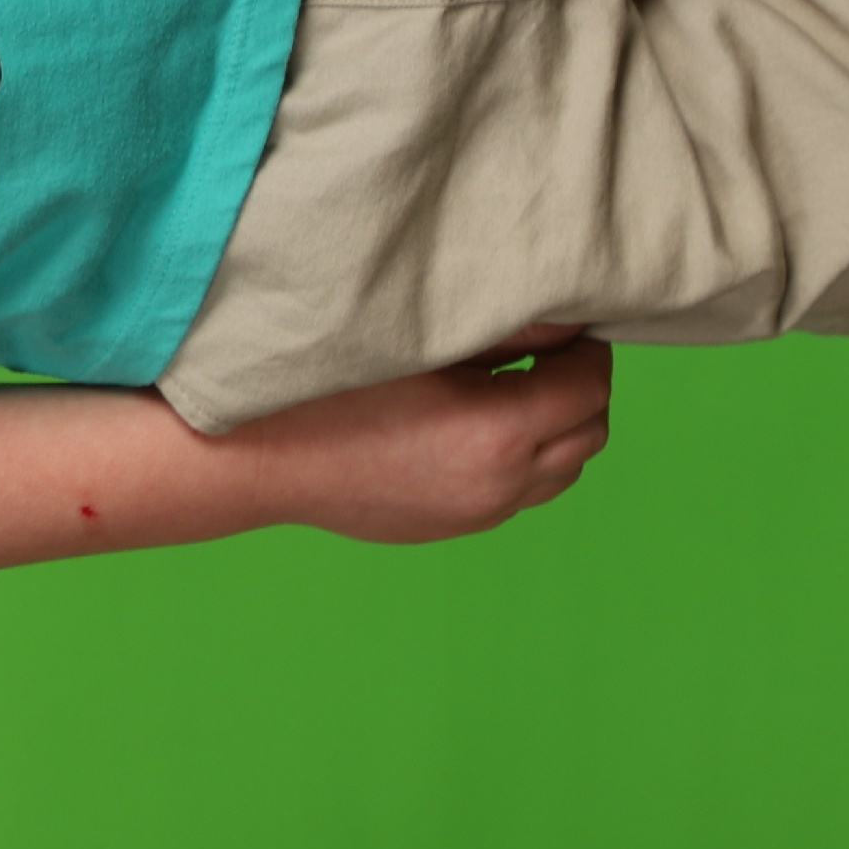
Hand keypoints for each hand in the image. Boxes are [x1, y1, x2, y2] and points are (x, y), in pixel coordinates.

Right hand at [229, 334, 615, 543]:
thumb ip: (504, 332)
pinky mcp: (455, 528)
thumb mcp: (420, 344)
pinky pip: (521, 495)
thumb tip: (565, 320)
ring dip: (556, 430)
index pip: (590, 386)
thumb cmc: (324, 389)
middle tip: (546, 354)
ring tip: (514, 391)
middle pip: (591, 434)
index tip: (564, 326)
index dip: (586, 349)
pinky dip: (522, 461)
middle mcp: (501, 482)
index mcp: (497, 430)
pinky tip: (475, 429)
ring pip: (563, 472)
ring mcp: (480, 513)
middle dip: (580, 389)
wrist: (258, 461)